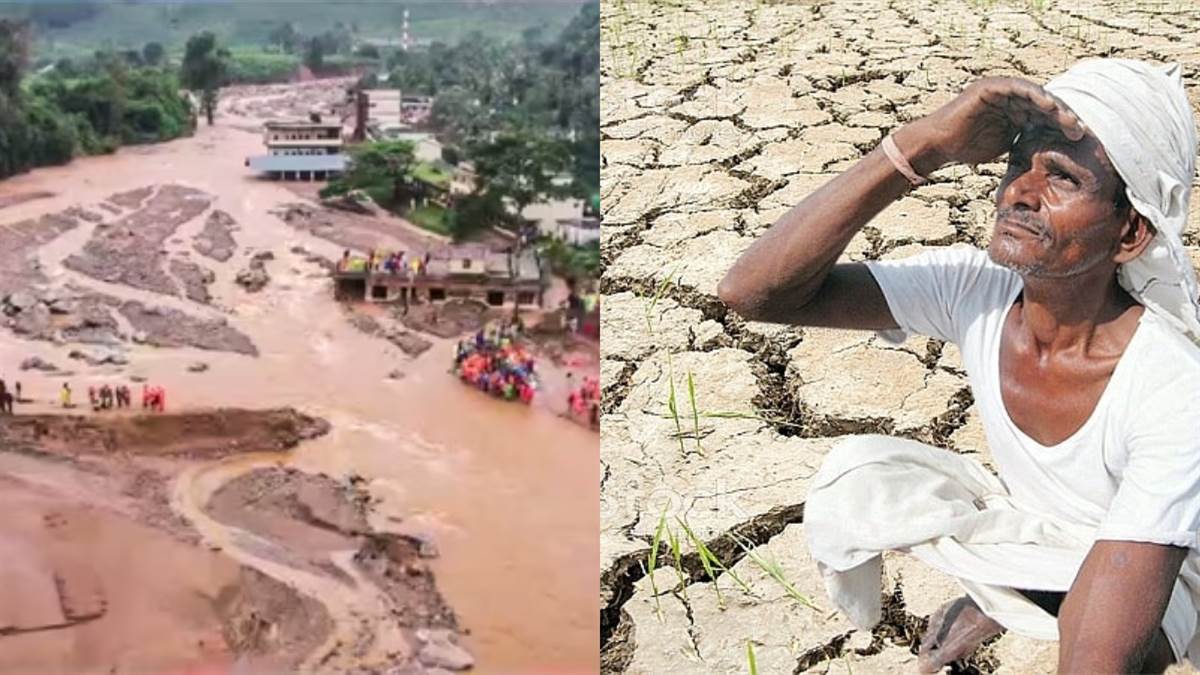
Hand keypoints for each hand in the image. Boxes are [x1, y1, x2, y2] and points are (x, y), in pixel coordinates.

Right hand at [897, 77, 1086, 171]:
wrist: (938, 144)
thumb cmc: (965, 148)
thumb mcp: (1004, 145)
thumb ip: (1023, 142)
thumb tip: (1045, 157)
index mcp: (1013, 109)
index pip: (1043, 115)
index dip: (1061, 126)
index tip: (1079, 139)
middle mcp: (1009, 96)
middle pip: (1043, 104)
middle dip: (1063, 117)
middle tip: (1080, 130)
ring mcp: (1000, 90)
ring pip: (1035, 95)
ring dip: (1054, 107)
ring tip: (1070, 120)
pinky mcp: (990, 88)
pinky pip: (1018, 88)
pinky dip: (1034, 96)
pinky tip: (1049, 107)